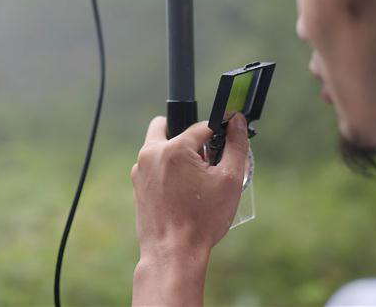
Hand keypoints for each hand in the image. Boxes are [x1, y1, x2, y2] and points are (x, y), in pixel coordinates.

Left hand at [131, 113, 249, 259]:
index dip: (219, 134)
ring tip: (196, 181)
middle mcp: (151, 153)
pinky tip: (182, 193)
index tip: (227, 145)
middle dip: (188, 136)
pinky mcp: (138, 185)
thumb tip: (237, 121)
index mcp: (174, 148)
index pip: (202, 126)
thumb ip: (236, 145)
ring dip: (177, 154)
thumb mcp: (229, 180)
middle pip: (170, 126)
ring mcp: (140, 169)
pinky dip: (167, 171)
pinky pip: (154, 166)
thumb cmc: (202, 219)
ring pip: (161, 147)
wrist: (173, 253)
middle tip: (205, 158)